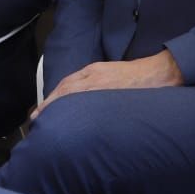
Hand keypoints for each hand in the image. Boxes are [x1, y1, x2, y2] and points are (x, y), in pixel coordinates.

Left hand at [31, 51, 182, 118]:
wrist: (158, 73)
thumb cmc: (138, 76)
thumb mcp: (111, 73)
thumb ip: (95, 83)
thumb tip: (82, 99)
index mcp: (93, 71)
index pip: (65, 84)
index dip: (51, 98)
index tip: (42, 109)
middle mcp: (93, 77)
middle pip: (63, 90)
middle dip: (48, 105)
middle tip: (37, 118)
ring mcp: (100, 86)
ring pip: (70, 95)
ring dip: (55, 109)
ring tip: (45, 122)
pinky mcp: (108, 95)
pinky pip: (85, 104)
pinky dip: (72, 110)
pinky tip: (66, 121)